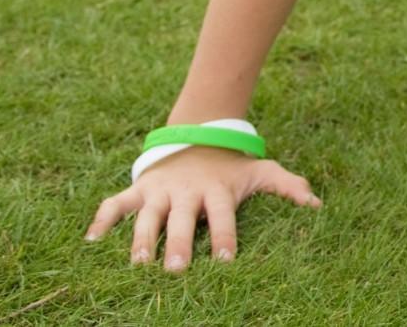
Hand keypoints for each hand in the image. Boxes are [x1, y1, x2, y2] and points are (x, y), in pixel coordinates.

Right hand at [86, 146, 320, 271]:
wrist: (200, 135)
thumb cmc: (232, 167)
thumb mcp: (261, 172)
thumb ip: (287, 186)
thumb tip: (317, 204)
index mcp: (217, 190)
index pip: (223, 216)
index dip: (225, 237)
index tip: (225, 261)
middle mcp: (186, 191)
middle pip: (181, 219)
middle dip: (178, 244)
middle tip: (175, 270)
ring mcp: (160, 190)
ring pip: (147, 216)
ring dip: (140, 239)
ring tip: (136, 265)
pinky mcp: (139, 189)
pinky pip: (115, 204)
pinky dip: (101, 219)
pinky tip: (90, 242)